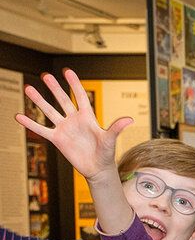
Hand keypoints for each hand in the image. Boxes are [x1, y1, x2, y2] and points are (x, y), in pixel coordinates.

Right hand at [15, 69, 131, 180]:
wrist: (97, 168)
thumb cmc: (106, 153)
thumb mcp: (110, 139)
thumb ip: (116, 128)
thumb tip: (129, 119)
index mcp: (87, 117)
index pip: (80, 97)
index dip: (74, 84)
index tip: (67, 71)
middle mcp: (74, 120)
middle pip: (62, 100)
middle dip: (54, 88)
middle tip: (45, 75)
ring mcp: (64, 128)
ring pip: (49, 111)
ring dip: (39, 101)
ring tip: (28, 88)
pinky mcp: (57, 139)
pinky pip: (41, 130)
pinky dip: (31, 124)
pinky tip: (19, 116)